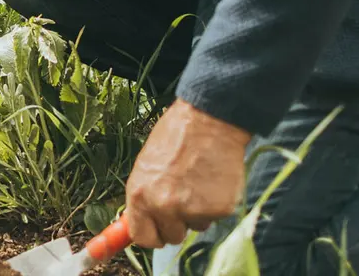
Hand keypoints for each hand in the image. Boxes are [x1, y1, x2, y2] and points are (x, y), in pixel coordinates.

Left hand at [125, 99, 251, 247]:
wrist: (209, 121)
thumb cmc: (176, 136)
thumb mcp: (147, 165)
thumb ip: (144, 196)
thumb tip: (141, 220)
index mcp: (140, 195)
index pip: (142, 238)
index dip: (152, 235)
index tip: (158, 232)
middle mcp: (163, 206)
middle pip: (171, 237)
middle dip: (177, 223)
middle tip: (183, 197)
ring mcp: (192, 210)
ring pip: (195, 227)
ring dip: (198, 212)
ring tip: (198, 181)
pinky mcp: (218, 209)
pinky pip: (216, 217)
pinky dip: (216, 203)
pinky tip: (213, 179)